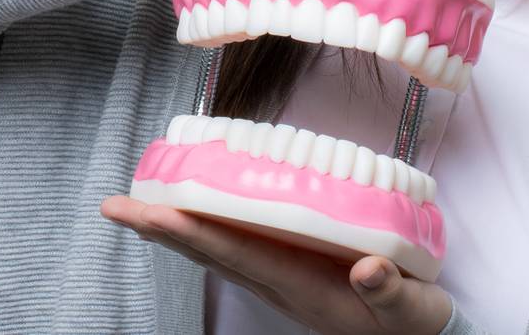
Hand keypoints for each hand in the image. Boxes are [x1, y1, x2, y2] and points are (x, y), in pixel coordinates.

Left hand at [101, 195, 452, 334]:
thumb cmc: (412, 323)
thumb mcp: (410, 309)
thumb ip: (389, 290)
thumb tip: (367, 269)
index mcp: (302, 287)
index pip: (236, 253)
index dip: (192, 231)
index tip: (152, 214)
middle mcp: (280, 283)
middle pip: (208, 251)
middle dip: (160, 228)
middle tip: (115, 205)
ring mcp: (280, 278)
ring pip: (215, 250)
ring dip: (172, 229)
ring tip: (135, 206)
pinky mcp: (289, 270)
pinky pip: (235, 246)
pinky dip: (204, 228)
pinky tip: (189, 212)